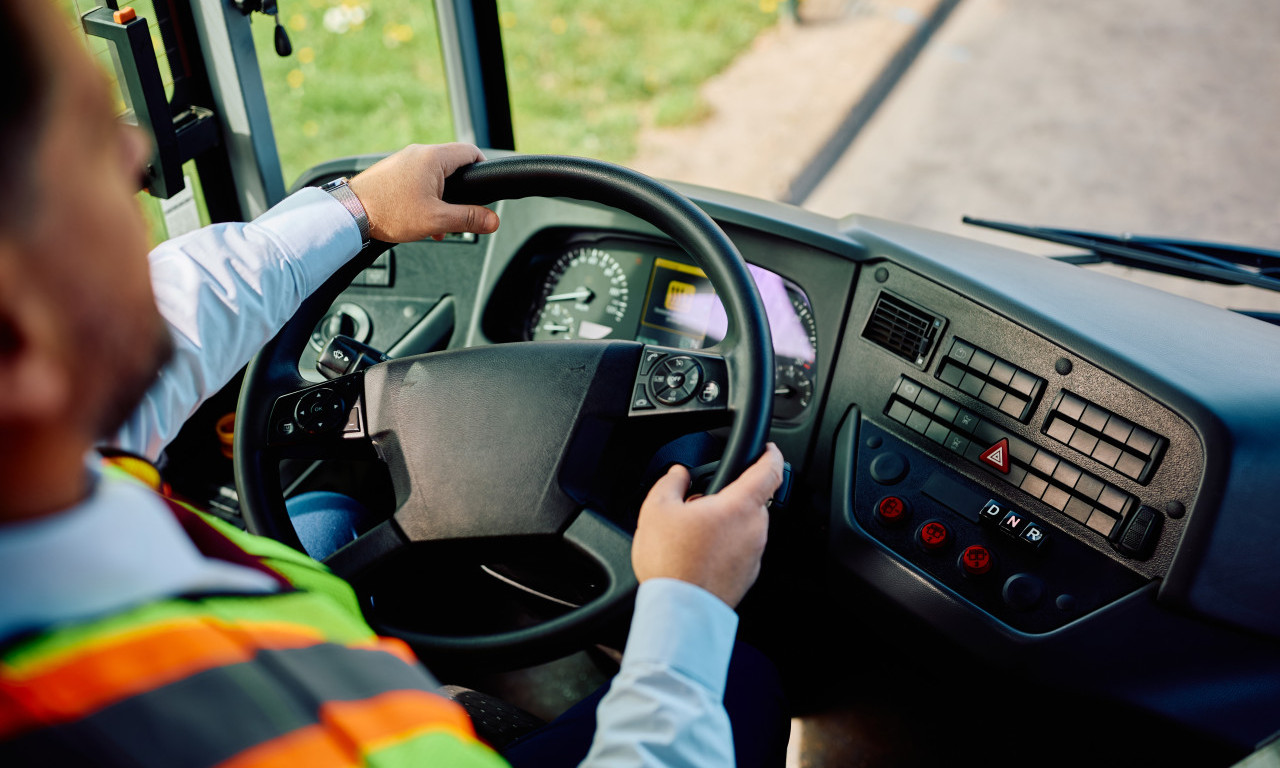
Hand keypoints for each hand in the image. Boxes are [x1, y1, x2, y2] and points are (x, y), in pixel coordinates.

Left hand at [347, 143, 499, 242]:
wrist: (349, 213)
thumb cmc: (388, 211)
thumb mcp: (436, 220)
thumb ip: (468, 219)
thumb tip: (493, 221)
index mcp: (433, 157)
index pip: (471, 152)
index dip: (484, 169)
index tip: (487, 188)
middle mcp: (418, 153)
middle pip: (453, 166)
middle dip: (461, 193)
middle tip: (460, 215)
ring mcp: (404, 161)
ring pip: (435, 176)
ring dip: (442, 200)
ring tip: (437, 224)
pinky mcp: (393, 172)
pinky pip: (418, 180)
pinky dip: (426, 198)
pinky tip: (420, 220)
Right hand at [632, 444, 784, 607]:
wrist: (680, 611)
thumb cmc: (671, 563)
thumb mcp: (657, 510)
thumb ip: (670, 482)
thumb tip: (677, 474)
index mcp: (739, 506)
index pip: (769, 470)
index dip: (769, 454)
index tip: (767, 449)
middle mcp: (755, 529)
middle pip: (750, 500)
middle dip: (727, 497)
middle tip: (698, 503)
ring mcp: (754, 555)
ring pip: (743, 526)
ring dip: (724, 523)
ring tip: (692, 534)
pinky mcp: (748, 576)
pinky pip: (739, 550)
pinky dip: (724, 547)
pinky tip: (698, 555)